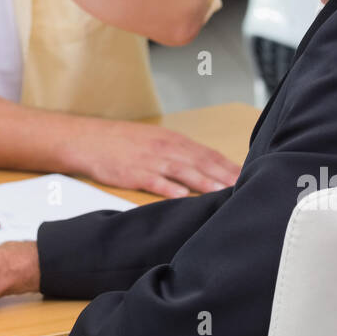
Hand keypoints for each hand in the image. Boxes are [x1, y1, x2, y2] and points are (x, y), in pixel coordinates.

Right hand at [71, 122, 240, 197]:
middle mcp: (165, 148)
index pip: (207, 153)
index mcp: (172, 140)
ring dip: (204, 182)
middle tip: (245, 187)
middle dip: (224, 175)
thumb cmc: (123, 141)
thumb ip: (179, 152)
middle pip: (200, 162)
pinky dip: (168, 188)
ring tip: (223, 192)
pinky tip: (182, 196)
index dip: (227, 165)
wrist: (89, 139)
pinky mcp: (133, 173)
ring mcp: (149, 160)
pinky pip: (154, 181)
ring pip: (183, 172)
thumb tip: (204, 166)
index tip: (248, 175)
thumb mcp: (154, 139)